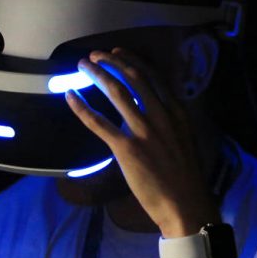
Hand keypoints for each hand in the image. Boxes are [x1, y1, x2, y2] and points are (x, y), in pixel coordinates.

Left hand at [65, 48, 219, 236]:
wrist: (186, 205)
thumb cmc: (185, 178)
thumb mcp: (185, 139)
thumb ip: (169, 122)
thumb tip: (151, 111)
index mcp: (177, 112)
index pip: (153, 77)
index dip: (133, 61)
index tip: (117, 52)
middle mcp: (161, 116)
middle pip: (133, 79)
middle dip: (112, 62)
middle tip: (94, 55)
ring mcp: (144, 131)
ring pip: (117, 93)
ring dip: (97, 75)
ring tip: (82, 66)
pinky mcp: (127, 149)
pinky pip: (99, 123)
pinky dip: (82, 107)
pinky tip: (71, 96)